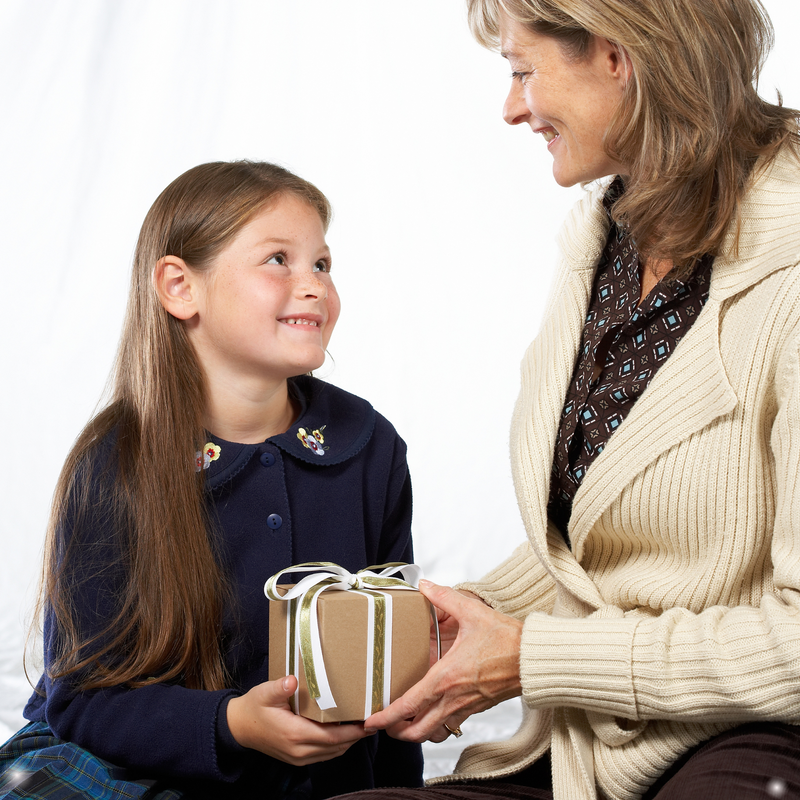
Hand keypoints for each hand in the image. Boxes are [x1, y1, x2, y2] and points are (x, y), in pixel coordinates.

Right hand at [227, 676, 371, 765]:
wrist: (238, 728)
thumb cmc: (254, 708)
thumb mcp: (263, 693)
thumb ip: (279, 687)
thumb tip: (291, 681)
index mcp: (294, 734)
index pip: (332, 737)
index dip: (353, 731)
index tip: (369, 722)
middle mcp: (299, 750)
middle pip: (337, 746)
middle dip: (357, 736)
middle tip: (374, 720)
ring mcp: (299, 757)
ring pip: (332, 753)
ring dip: (349, 741)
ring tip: (364, 725)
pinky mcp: (298, 759)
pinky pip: (324, 755)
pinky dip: (337, 745)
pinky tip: (345, 732)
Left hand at [365, 580, 521, 743]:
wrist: (535, 658)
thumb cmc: (507, 639)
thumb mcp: (472, 612)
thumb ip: (444, 597)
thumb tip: (425, 585)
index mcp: (446, 677)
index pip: (409, 705)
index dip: (387, 716)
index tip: (371, 720)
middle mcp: (453, 698)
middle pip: (417, 731)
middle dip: (395, 732)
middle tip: (381, 725)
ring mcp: (465, 707)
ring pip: (433, 733)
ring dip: (414, 733)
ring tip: (402, 723)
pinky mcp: (476, 709)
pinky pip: (450, 725)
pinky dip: (435, 726)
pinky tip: (430, 712)